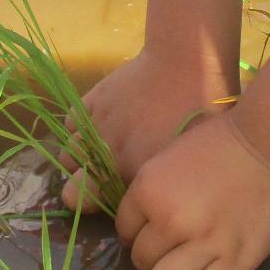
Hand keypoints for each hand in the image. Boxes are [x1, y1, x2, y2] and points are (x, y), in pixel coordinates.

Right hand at [59, 47, 236, 211]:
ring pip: (67, 155)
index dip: (101, 208)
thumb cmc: (202, 108)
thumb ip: (166, 180)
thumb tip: (158, 195)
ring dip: (78, 159)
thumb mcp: (191, 154)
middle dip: (81, 190)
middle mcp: (106, 154)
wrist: (186, 61)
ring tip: (96, 154)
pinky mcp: (92, 100)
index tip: (109, 203)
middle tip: (98, 182)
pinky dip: (79, 128)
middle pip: (72, 188)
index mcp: (134, 172)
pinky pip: (71, 122)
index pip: (98, 204)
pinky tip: (98, 125)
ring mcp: (95, 126)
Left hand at [115, 112, 269, 269]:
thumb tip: (142, 223)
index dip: (138, 231)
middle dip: (155, 256)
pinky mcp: (235, 261)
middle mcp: (170, 222)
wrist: (269, 145)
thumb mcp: (169, 157)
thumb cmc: (220, 143)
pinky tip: (215, 269)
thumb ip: (151, 192)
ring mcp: (203, 244)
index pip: (124, 231)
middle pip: (141, 262)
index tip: (155, 228)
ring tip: (190, 265)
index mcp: (148, 191)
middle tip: (175, 246)